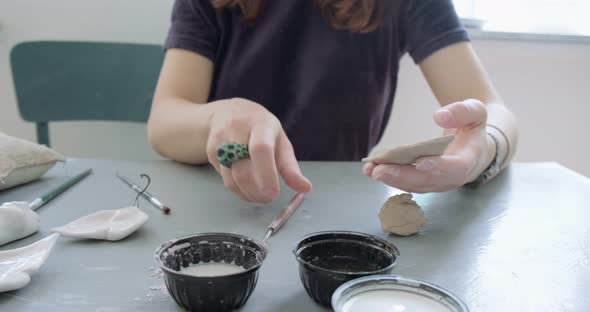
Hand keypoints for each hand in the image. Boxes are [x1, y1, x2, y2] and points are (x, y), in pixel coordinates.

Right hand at [207, 98, 311, 202]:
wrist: (227, 113)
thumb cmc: (260, 129)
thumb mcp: (280, 141)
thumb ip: (290, 166)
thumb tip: (305, 188)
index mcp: (260, 124)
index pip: (261, 148)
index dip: (266, 175)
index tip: (274, 193)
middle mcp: (236, 128)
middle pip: (243, 169)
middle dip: (257, 191)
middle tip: (268, 198)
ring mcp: (220, 139)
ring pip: (231, 178)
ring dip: (247, 194)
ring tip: (259, 195)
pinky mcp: (211, 152)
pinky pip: (225, 179)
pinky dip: (238, 189)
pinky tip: (247, 186)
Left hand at [363, 99, 495, 192]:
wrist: (474, 145)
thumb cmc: (472, 128)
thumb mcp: (476, 111)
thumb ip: (462, 111)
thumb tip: (439, 116)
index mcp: (469, 160)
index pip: (454, 168)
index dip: (438, 167)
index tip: (419, 162)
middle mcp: (453, 177)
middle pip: (428, 181)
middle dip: (402, 176)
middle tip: (379, 170)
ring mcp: (438, 182)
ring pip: (414, 185)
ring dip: (391, 179)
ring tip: (370, 169)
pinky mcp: (426, 182)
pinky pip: (407, 182)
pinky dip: (389, 177)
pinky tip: (371, 169)